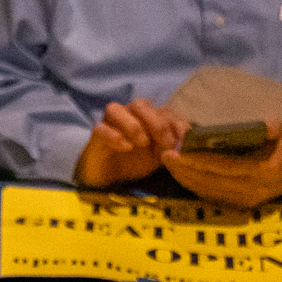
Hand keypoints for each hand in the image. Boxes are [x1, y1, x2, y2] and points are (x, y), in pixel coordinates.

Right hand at [73, 98, 187, 189]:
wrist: (109, 177)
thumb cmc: (136, 162)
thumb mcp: (161, 157)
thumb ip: (173, 149)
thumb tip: (185, 148)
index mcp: (148, 118)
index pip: (164, 111)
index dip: (176, 124)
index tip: (183, 141)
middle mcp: (129, 115)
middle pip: (141, 104)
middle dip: (157, 123)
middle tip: (165, 145)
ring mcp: (110, 124)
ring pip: (115, 109)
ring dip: (133, 125)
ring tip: (142, 144)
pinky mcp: (96, 136)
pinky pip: (100, 128)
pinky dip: (114, 136)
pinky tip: (126, 148)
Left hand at [164, 124, 281, 208]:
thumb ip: (273, 129)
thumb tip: (265, 124)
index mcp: (264, 171)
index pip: (226, 167)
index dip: (200, 161)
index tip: (179, 151)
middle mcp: (253, 190)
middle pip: (212, 181)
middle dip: (186, 170)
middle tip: (165, 156)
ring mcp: (245, 200)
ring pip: (209, 191)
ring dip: (185, 179)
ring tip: (168, 163)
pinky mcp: (239, 205)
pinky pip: (212, 196)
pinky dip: (194, 186)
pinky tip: (180, 175)